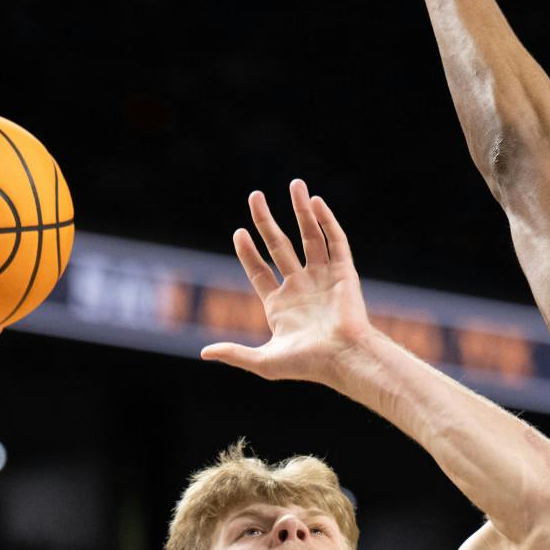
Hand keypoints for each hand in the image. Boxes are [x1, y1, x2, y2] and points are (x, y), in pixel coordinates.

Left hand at [199, 180, 372, 385]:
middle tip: (255, 196)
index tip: (239, 232)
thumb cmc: (308, 365)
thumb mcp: (264, 361)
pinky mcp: (345, 273)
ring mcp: (324, 278)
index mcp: (282, 305)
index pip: (260, 270)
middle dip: (267, 221)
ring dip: (302, 211)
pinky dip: (327, 222)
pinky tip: (316, 202)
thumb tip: (205, 353)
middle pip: (280, 246)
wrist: (344, 359)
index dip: (248, 252)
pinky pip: (336, 241)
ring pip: (310, 237)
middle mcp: (302, 287)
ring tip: (295, 184)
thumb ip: (235, 354)